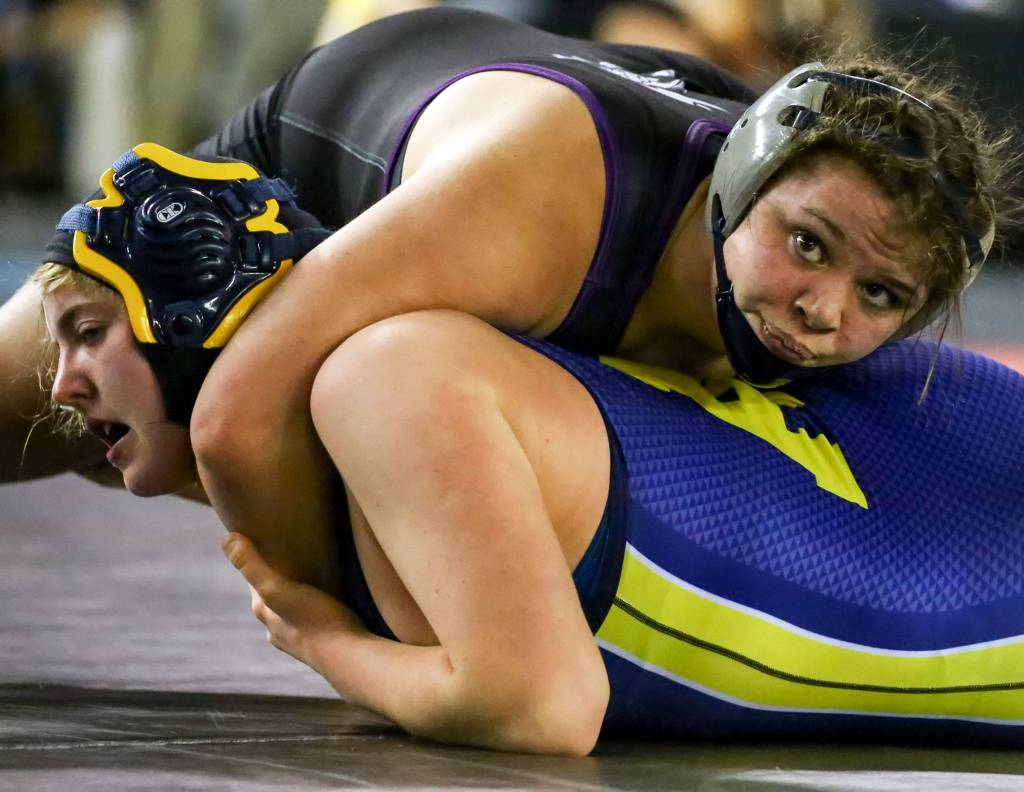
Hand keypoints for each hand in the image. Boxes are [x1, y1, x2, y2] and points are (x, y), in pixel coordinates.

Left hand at [223, 532, 366, 667]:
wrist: (350, 658)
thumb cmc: (314, 621)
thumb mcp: (278, 588)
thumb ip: (253, 566)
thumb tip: (226, 539)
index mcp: (264, 612)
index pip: (255, 580)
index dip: (261, 559)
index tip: (273, 539)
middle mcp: (276, 628)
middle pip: (273, 594)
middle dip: (282, 575)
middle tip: (299, 551)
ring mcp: (299, 639)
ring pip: (293, 609)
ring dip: (300, 593)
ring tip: (317, 572)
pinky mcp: (323, 642)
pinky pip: (314, 619)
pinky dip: (317, 607)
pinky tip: (331, 599)